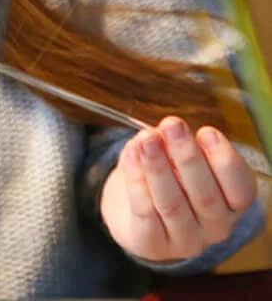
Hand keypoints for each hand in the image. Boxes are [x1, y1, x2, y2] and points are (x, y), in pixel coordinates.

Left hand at [100, 116, 256, 262]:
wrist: (133, 214)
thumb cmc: (166, 178)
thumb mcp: (175, 158)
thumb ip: (172, 145)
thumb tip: (156, 133)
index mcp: (232, 203)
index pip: (240, 189)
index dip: (224, 160)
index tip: (206, 132)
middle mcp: (215, 226)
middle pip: (205, 195)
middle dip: (187, 157)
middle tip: (172, 126)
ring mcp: (186, 240)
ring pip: (173, 204)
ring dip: (158, 168)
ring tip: (146, 140)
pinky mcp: (154, 245)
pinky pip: (145, 212)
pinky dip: (136, 181)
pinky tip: (131, 156)